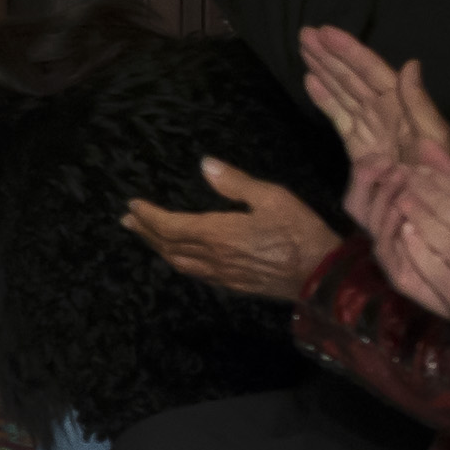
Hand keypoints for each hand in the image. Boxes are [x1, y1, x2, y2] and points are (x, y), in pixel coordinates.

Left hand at [122, 157, 343, 302]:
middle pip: (168, 246)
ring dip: (158, 248)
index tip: (132, 205)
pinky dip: (178, 262)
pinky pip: (196, 273)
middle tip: (128, 220)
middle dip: (146, 232)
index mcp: (217, 234)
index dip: (148, 216)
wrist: (322, 276)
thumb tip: (205, 165)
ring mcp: (222, 275)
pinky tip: (179, 257)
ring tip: (145, 236)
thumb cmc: (299, 232)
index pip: (170, 226)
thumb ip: (235, 183)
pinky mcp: (234, 285)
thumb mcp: (272, 197)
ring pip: (179, 262)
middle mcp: (213, 257)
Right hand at [301, 27, 449, 183]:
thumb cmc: (438, 177)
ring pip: (343, 92)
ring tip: (304, 50)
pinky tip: (310, 82)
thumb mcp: (435, 139)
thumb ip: (419, 104)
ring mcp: (371, 128)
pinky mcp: (359, 148)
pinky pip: (339, 118)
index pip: (371, 71)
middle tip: (305, 34)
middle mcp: (385, 111)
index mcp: (403, 105)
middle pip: (353, 77)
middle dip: (329, 55)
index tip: (324, 32)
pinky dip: (325, 99)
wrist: (428, 212)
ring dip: (324, 70)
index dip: (348, 51)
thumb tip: (409, 65)